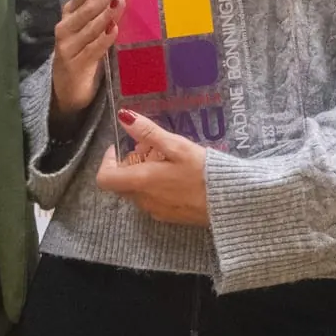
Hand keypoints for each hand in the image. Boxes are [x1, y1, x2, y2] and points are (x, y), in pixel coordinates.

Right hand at [52, 0, 126, 122]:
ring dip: (105, 14)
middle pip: (85, 8)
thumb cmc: (84, 50)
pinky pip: (92, 50)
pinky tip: (114, 30)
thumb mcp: (93, 26)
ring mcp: (68, 47)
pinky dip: (103, 39)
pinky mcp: (75, 65)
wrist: (69, 87)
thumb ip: (106, 6)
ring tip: (119, 2)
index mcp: (70, 14)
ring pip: (89, 27)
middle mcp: (65, 28)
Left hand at [95, 109, 211, 223]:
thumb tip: (124, 117)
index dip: (107, 161)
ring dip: (144, 175)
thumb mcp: (178, 147)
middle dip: (131, 164)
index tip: (121, 147)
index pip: (105, 178)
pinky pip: (152, 200)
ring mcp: (156, 211)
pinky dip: (156, 187)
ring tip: (169, 160)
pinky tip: (178, 177)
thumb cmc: (204, 172)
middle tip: (153, 149)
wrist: (230, 203)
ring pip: (138, 191)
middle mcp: (143, 200)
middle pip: (122, 183)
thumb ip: (149, 133)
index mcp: (140, 182)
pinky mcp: (169, 217)